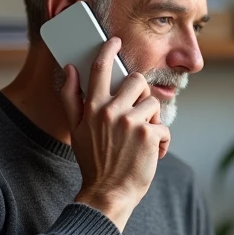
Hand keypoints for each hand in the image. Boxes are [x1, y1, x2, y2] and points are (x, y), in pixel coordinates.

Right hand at [60, 37, 170, 231]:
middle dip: (141, 94)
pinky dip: (161, 142)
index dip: (108, 50)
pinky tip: (151, 154)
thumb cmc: (94, 162)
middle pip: (136, 81)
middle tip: (137, 115)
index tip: (115, 41)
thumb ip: (71, 99)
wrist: (108, 194)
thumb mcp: (76, 130)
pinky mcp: (149, 135)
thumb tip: (69, 70)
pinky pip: (164, 128)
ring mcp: (131, 122)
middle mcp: (111, 111)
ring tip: (142, 140)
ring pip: (153, 104)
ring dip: (152, 121)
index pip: (99, 69)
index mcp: (92, 107)